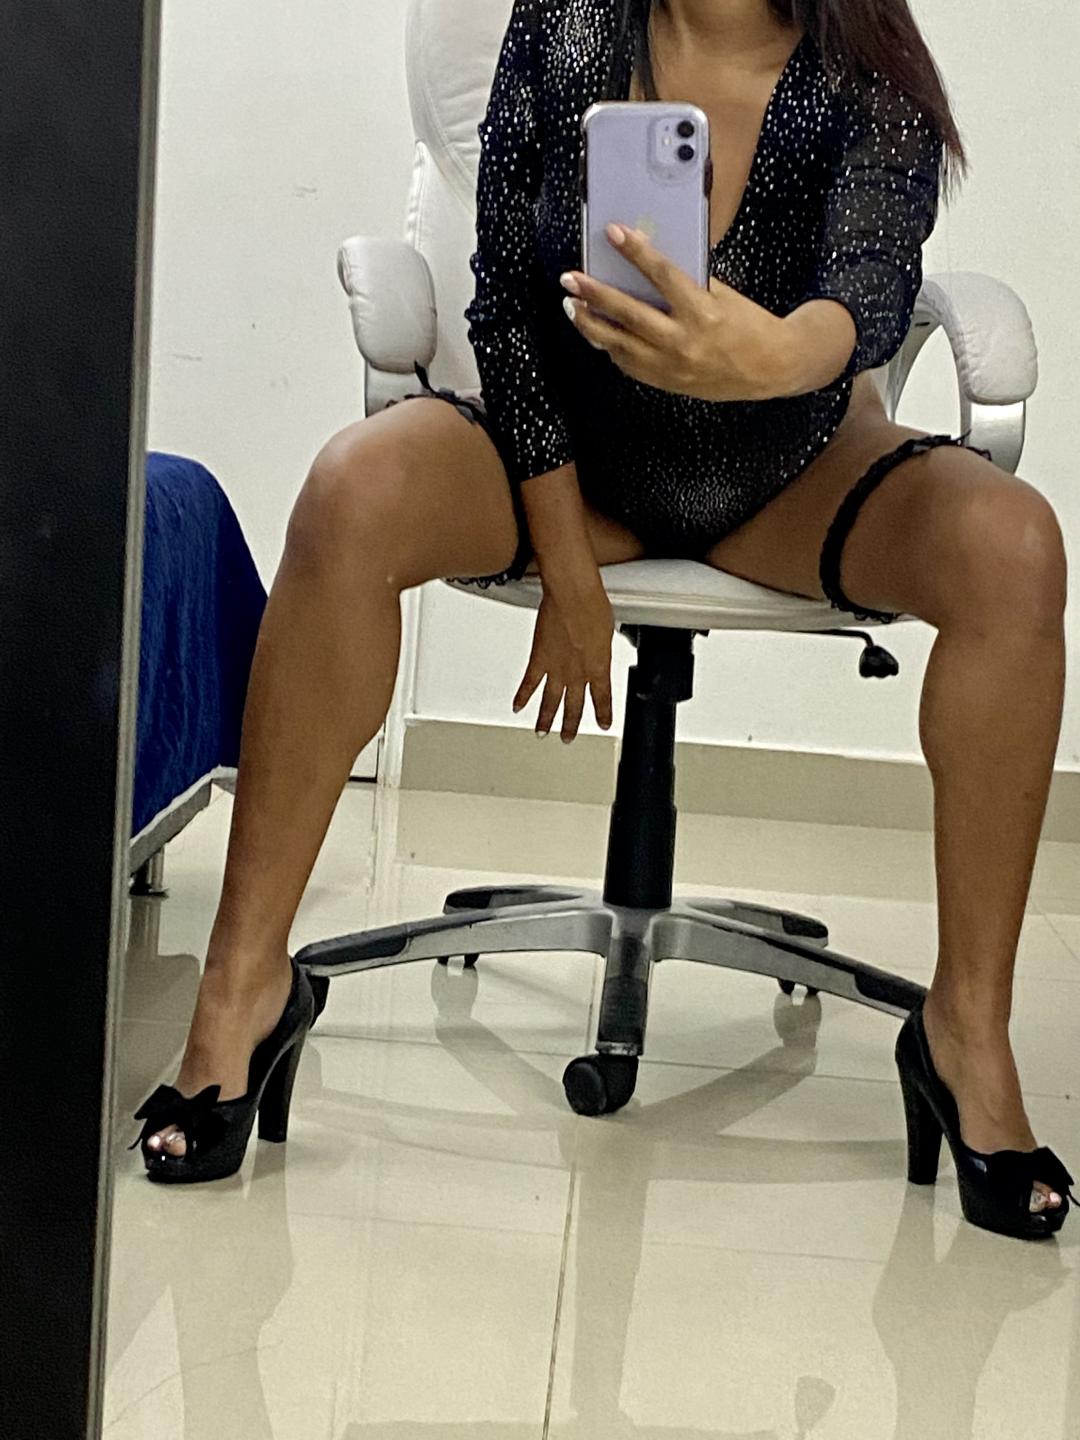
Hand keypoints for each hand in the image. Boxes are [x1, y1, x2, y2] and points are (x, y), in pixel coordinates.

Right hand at [514, 569, 613, 742]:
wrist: (574, 598)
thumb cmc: (593, 607)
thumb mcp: (606, 629)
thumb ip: (600, 643)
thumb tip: (599, 640)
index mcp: (598, 667)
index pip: (603, 697)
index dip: (603, 713)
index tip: (604, 724)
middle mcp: (577, 674)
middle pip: (574, 706)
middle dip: (571, 724)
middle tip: (567, 737)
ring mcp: (557, 669)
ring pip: (550, 701)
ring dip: (545, 719)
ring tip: (541, 732)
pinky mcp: (538, 660)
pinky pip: (529, 683)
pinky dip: (523, 697)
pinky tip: (517, 707)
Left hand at [561, 224, 839, 400]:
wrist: (770, 367)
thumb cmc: (748, 324)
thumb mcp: (722, 295)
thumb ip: (686, 284)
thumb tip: (646, 267)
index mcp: (703, 312)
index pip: (662, 275)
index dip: (635, 252)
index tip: (613, 232)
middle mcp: (684, 341)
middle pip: (628, 314)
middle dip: (594, 295)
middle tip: (570, 279)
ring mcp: (671, 366)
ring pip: (618, 345)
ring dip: (590, 324)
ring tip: (573, 307)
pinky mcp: (666, 382)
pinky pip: (627, 363)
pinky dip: (610, 346)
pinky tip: (598, 331)